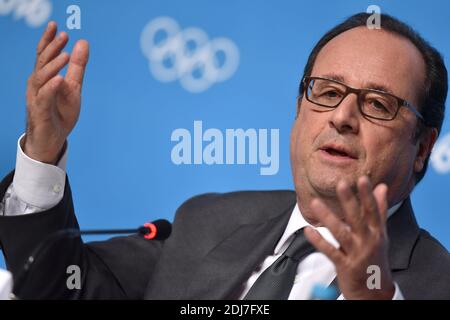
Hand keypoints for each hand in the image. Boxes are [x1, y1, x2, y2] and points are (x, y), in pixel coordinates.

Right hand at [24, 21, 88, 163]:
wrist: (53, 140)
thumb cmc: (60, 112)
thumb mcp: (73, 87)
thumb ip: (77, 67)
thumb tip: (83, 43)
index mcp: (44, 77)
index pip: (44, 55)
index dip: (48, 40)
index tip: (55, 26)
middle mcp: (37, 85)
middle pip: (42, 63)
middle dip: (52, 48)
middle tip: (64, 36)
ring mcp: (36, 98)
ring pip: (41, 78)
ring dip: (53, 66)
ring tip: (66, 56)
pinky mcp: (40, 113)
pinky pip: (44, 98)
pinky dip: (51, 88)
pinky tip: (59, 79)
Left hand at [304, 176, 394, 299]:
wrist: (375, 293)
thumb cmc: (376, 259)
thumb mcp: (381, 234)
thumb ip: (379, 210)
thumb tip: (382, 187)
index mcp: (377, 233)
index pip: (373, 211)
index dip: (368, 195)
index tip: (362, 179)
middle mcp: (368, 242)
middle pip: (358, 219)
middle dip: (349, 201)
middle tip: (341, 184)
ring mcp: (356, 254)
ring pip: (341, 233)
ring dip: (327, 217)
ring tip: (315, 203)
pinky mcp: (344, 265)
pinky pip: (329, 251)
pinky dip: (318, 241)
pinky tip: (308, 230)